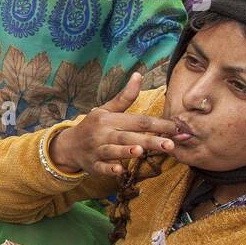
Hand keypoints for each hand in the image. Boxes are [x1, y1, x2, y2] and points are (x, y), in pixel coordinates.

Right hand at [47, 72, 183, 176]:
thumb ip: (125, 96)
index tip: (177, 128)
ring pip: (113, 151)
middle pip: (129, 136)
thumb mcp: (106, 110)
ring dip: (125, 151)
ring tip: (140, 151)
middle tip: (170, 145)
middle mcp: (103, 134)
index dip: (158, 124)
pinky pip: (101, 168)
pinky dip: (109, 169)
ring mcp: (97, 150)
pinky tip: (119, 170)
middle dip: (150, 141)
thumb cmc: (93, 126)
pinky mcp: (93, 165)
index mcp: (109, 119)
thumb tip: (139, 74)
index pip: (138, 121)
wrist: (68, 146)